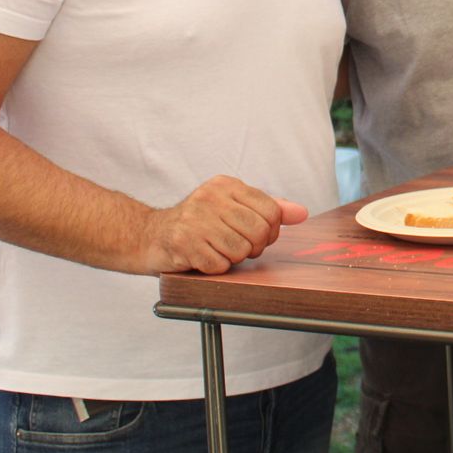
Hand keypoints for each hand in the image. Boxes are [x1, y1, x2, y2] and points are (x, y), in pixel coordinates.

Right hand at [139, 175, 306, 275]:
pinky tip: (204, 257)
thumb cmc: (198, 223)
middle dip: (255, 247)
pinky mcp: (183, 243)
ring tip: (219, 250)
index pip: (272, 210)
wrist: (150, 235)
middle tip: (240, 248)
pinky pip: (219, 265)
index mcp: (226, 185)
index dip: (272, 230)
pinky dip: (215, 267)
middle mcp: (210, 197)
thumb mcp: (233, 207)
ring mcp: (195, 220)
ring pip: (241, 251)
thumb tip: (302, 213)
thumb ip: (269, 208)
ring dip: (234, 258)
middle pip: (259, 232)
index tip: (259, 235)